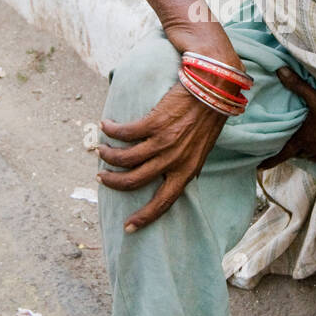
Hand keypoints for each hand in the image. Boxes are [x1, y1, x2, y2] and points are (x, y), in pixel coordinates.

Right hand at [97, 82, 225, 231]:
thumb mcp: (201, 150)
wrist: (214, 88)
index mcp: (188, 171)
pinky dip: (111, 130)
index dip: (144, 217)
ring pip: (126, 159)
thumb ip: (184, 164)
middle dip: (113, 182)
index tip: (128, 227)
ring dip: (108, 155)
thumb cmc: (207, 118)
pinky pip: (124, 133)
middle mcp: (174, 160)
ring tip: (101, 149)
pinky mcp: (155, 123)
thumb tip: (167, 176)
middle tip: (102, 177)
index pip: (164, 202)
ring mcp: (164, 142)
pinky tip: (106, 126)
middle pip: (135, 181)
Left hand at [258, 66, 315, 176]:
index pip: (282, 153)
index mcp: (303, 140)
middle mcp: (313, 150)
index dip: (270, 160)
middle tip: (286, 151)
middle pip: (299, 154)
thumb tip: (279, 70)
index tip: (259, 167)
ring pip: (314, 158)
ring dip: (309, 156)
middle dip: (292, 152)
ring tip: (306, 153)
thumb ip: (298, 86)